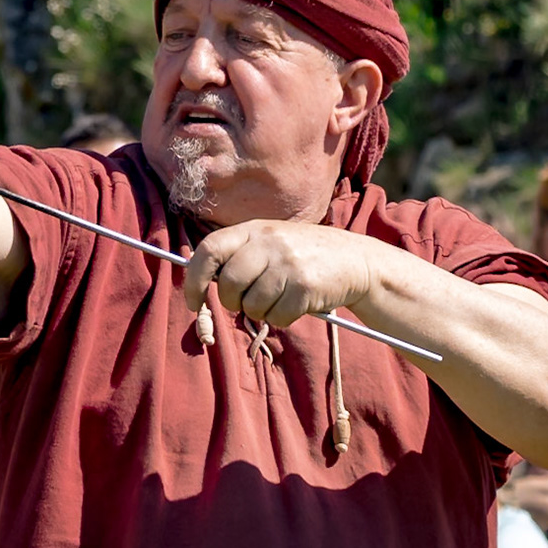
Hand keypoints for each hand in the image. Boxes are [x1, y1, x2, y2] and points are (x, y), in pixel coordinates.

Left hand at [183, 220, 374, 324]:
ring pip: (252, 305)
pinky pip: (276, 317)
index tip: (193, 301)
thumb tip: (204, 282)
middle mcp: (269, 242)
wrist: (355, 260)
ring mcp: (288, 263)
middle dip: (234, 303)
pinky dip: (282, 319)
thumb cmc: (302, 255)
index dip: (194, 279)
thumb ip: (239, 255)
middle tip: (248, 302)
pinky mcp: (305, 286)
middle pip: (230, 285)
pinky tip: (297, 303)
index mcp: (254, 229)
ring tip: (280, 297)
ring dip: (261, 311)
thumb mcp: (270, 242)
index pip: (210, 249)